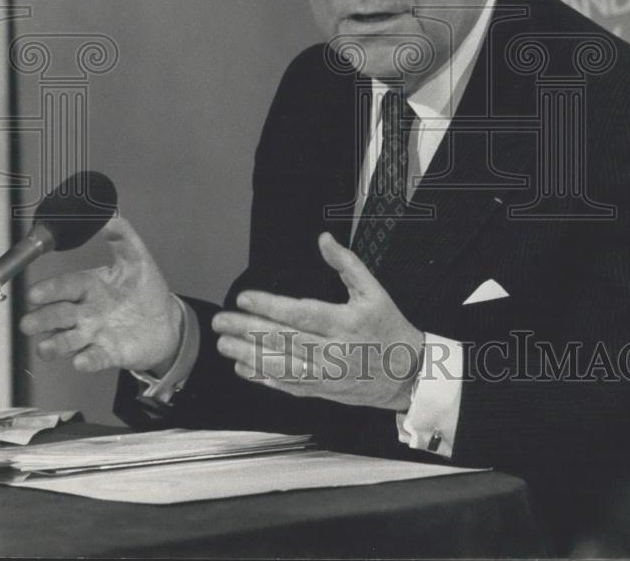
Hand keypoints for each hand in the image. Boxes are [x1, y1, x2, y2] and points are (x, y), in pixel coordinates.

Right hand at [19, 217, 180, 372]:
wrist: (165, 321)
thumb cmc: (145, 291)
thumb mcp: (136, 258)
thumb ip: (121, 236)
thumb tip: (107, 216)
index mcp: (90, 286)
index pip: (65, 286)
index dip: (50, 290)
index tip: (34, 294)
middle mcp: (87, 312)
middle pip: (58, 315)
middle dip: (42, 319)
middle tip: (28, 323)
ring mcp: (95, 334)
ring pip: (68, 340)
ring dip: (55, 344)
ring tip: (46, 347)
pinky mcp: (108, 353)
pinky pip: (94, 358)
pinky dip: (87, 360)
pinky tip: (81, 360)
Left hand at [212, 232, 423, 411]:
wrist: (408, 373)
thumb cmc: (389, 328)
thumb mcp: (374, 291)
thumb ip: (347, 264)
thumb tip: (324, 239)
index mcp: (344, 323)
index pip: (300, 313)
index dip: (270, 306)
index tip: (244, 298)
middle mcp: (332, 351)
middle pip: (283, 339)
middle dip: (247, 329)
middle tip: (220, 321)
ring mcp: (325, 374)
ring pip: (280, 365)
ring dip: (248, 354)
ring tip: (223, 344)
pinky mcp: (322, 390)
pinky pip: (288, 385)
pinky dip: (263, 377)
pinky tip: (243, 367)